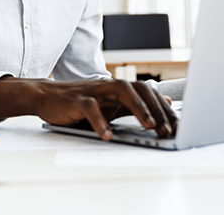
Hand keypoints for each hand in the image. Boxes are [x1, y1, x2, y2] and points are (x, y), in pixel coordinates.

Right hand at [0, 77, 177, 139]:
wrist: (45, 97)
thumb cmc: (77, 104)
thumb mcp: (110, 104)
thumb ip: (136, 104)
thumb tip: (165, 101)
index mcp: (118, 89)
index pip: (148, 93)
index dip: (165, 108)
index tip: (178, 127)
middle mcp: (109, 87)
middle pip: (140, 89)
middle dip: (157, 109)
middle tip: (167, 130)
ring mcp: (93, 91)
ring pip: (121, 91)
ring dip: (138, 108)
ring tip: (149, 126)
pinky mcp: (76, 100)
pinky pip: (91, 108)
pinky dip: (100, 122)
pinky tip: (108, 136)